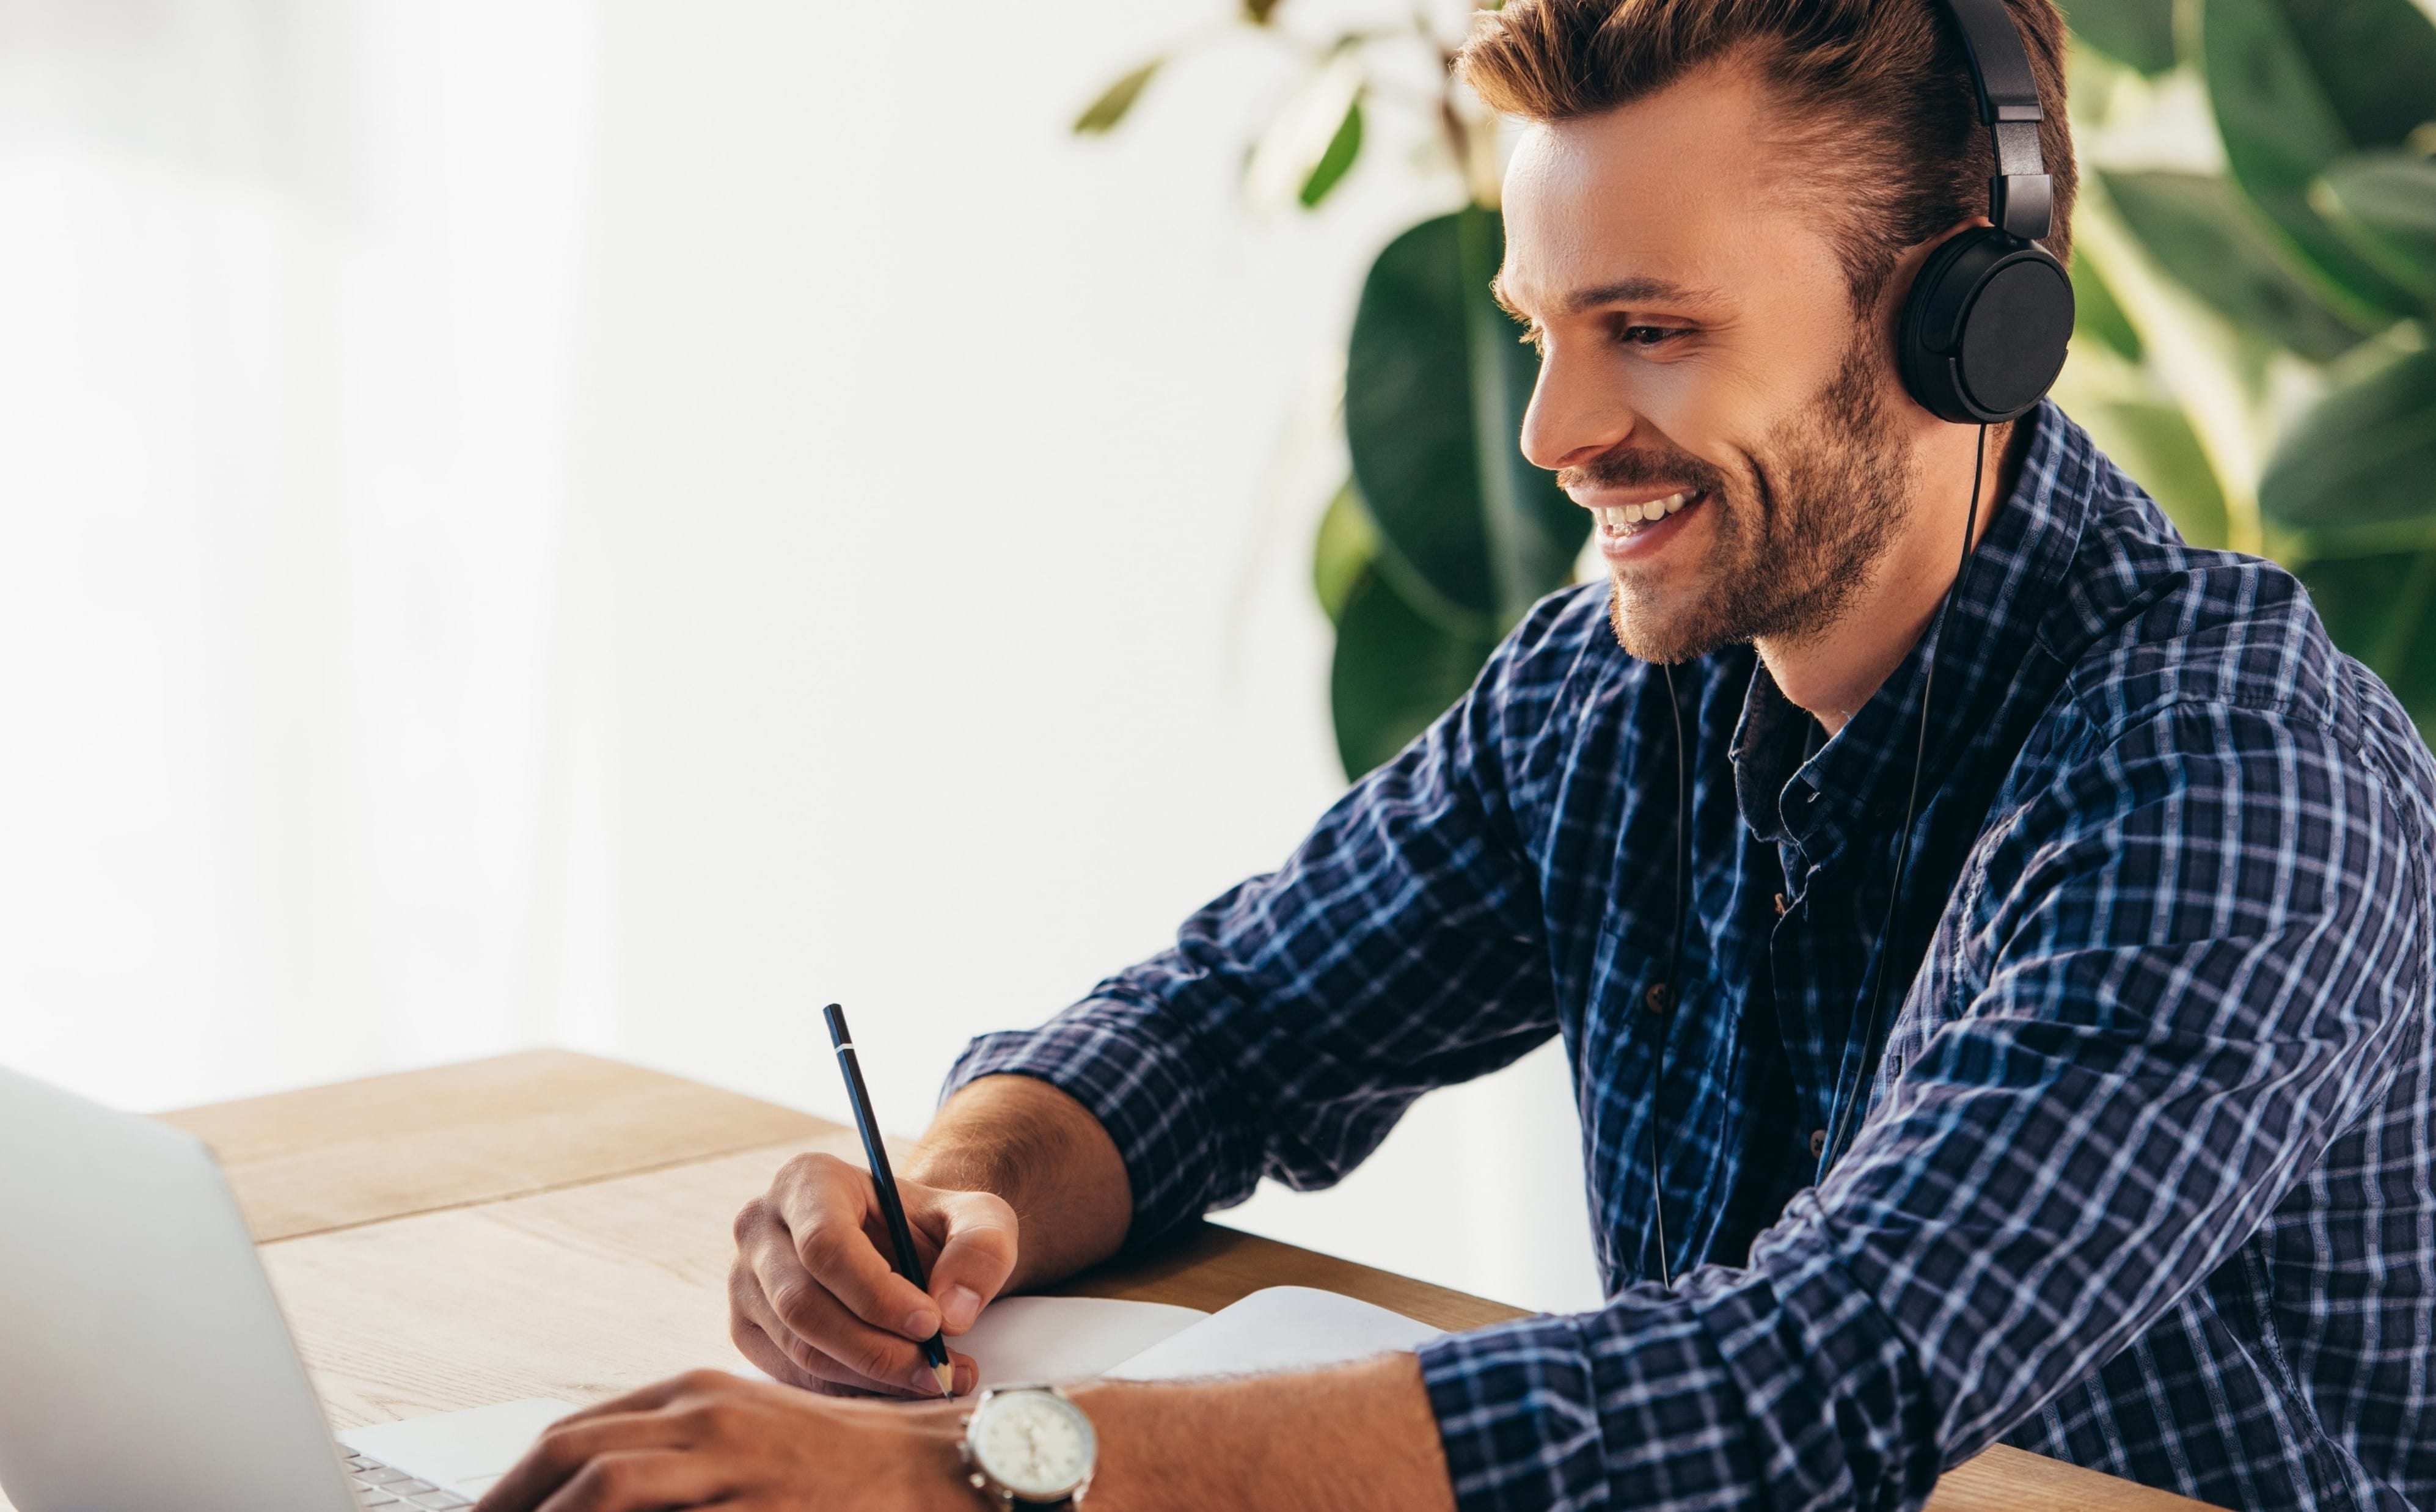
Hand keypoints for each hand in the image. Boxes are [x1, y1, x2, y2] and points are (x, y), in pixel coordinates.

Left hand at [472, 1369, 966, 1511]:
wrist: (940, 1466)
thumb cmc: (841, 1462)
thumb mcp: (746, 1435)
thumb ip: (671, 1455)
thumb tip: (587, 1495)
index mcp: (692, 1395)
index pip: (569, 1437)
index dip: (510, 1487)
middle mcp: (703, 1418)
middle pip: (567, 1458)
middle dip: (505, 1505)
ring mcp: (731, 1464)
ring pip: (602, 1491)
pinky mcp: (761, 1506)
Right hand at [729, 1151, 1016, 1396]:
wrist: (904, 1248)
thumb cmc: (933, 1226)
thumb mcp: (977, 1218)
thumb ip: (980, 1249)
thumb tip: (952, 1311)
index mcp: (807, 1180)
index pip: (825, 1244)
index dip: (875, 1293)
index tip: (931, 1323)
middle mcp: (761, 1226)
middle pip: (804, 1304)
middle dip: (877, 1348)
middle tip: (939, 1369)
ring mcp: (746, 1281)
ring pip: (798, 1347)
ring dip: (870, 1376)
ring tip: (933, 1380)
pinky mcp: (747, 1329)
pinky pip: (792, 1375)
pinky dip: (849, 1390)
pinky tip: (896, 1386)